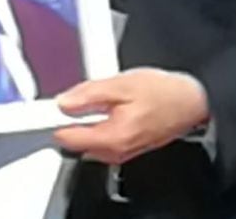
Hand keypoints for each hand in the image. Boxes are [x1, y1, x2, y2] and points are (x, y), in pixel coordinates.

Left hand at [54, 68, 209, 165]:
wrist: (192, 101)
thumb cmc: (163, 93)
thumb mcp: (121, 84)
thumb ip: (88, 95)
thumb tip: (63, 102)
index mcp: (111, 139)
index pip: (67, 138)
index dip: (53, 119)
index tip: (44, 108)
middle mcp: (115, 152)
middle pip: (76, 139)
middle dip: (72, 116)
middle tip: (79, 94)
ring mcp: (122, 151)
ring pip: (88, 137)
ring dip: (86, 117)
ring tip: (101, 96)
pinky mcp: (127, 145)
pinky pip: (101, 135)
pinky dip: (99, 120)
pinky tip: (110, 103)